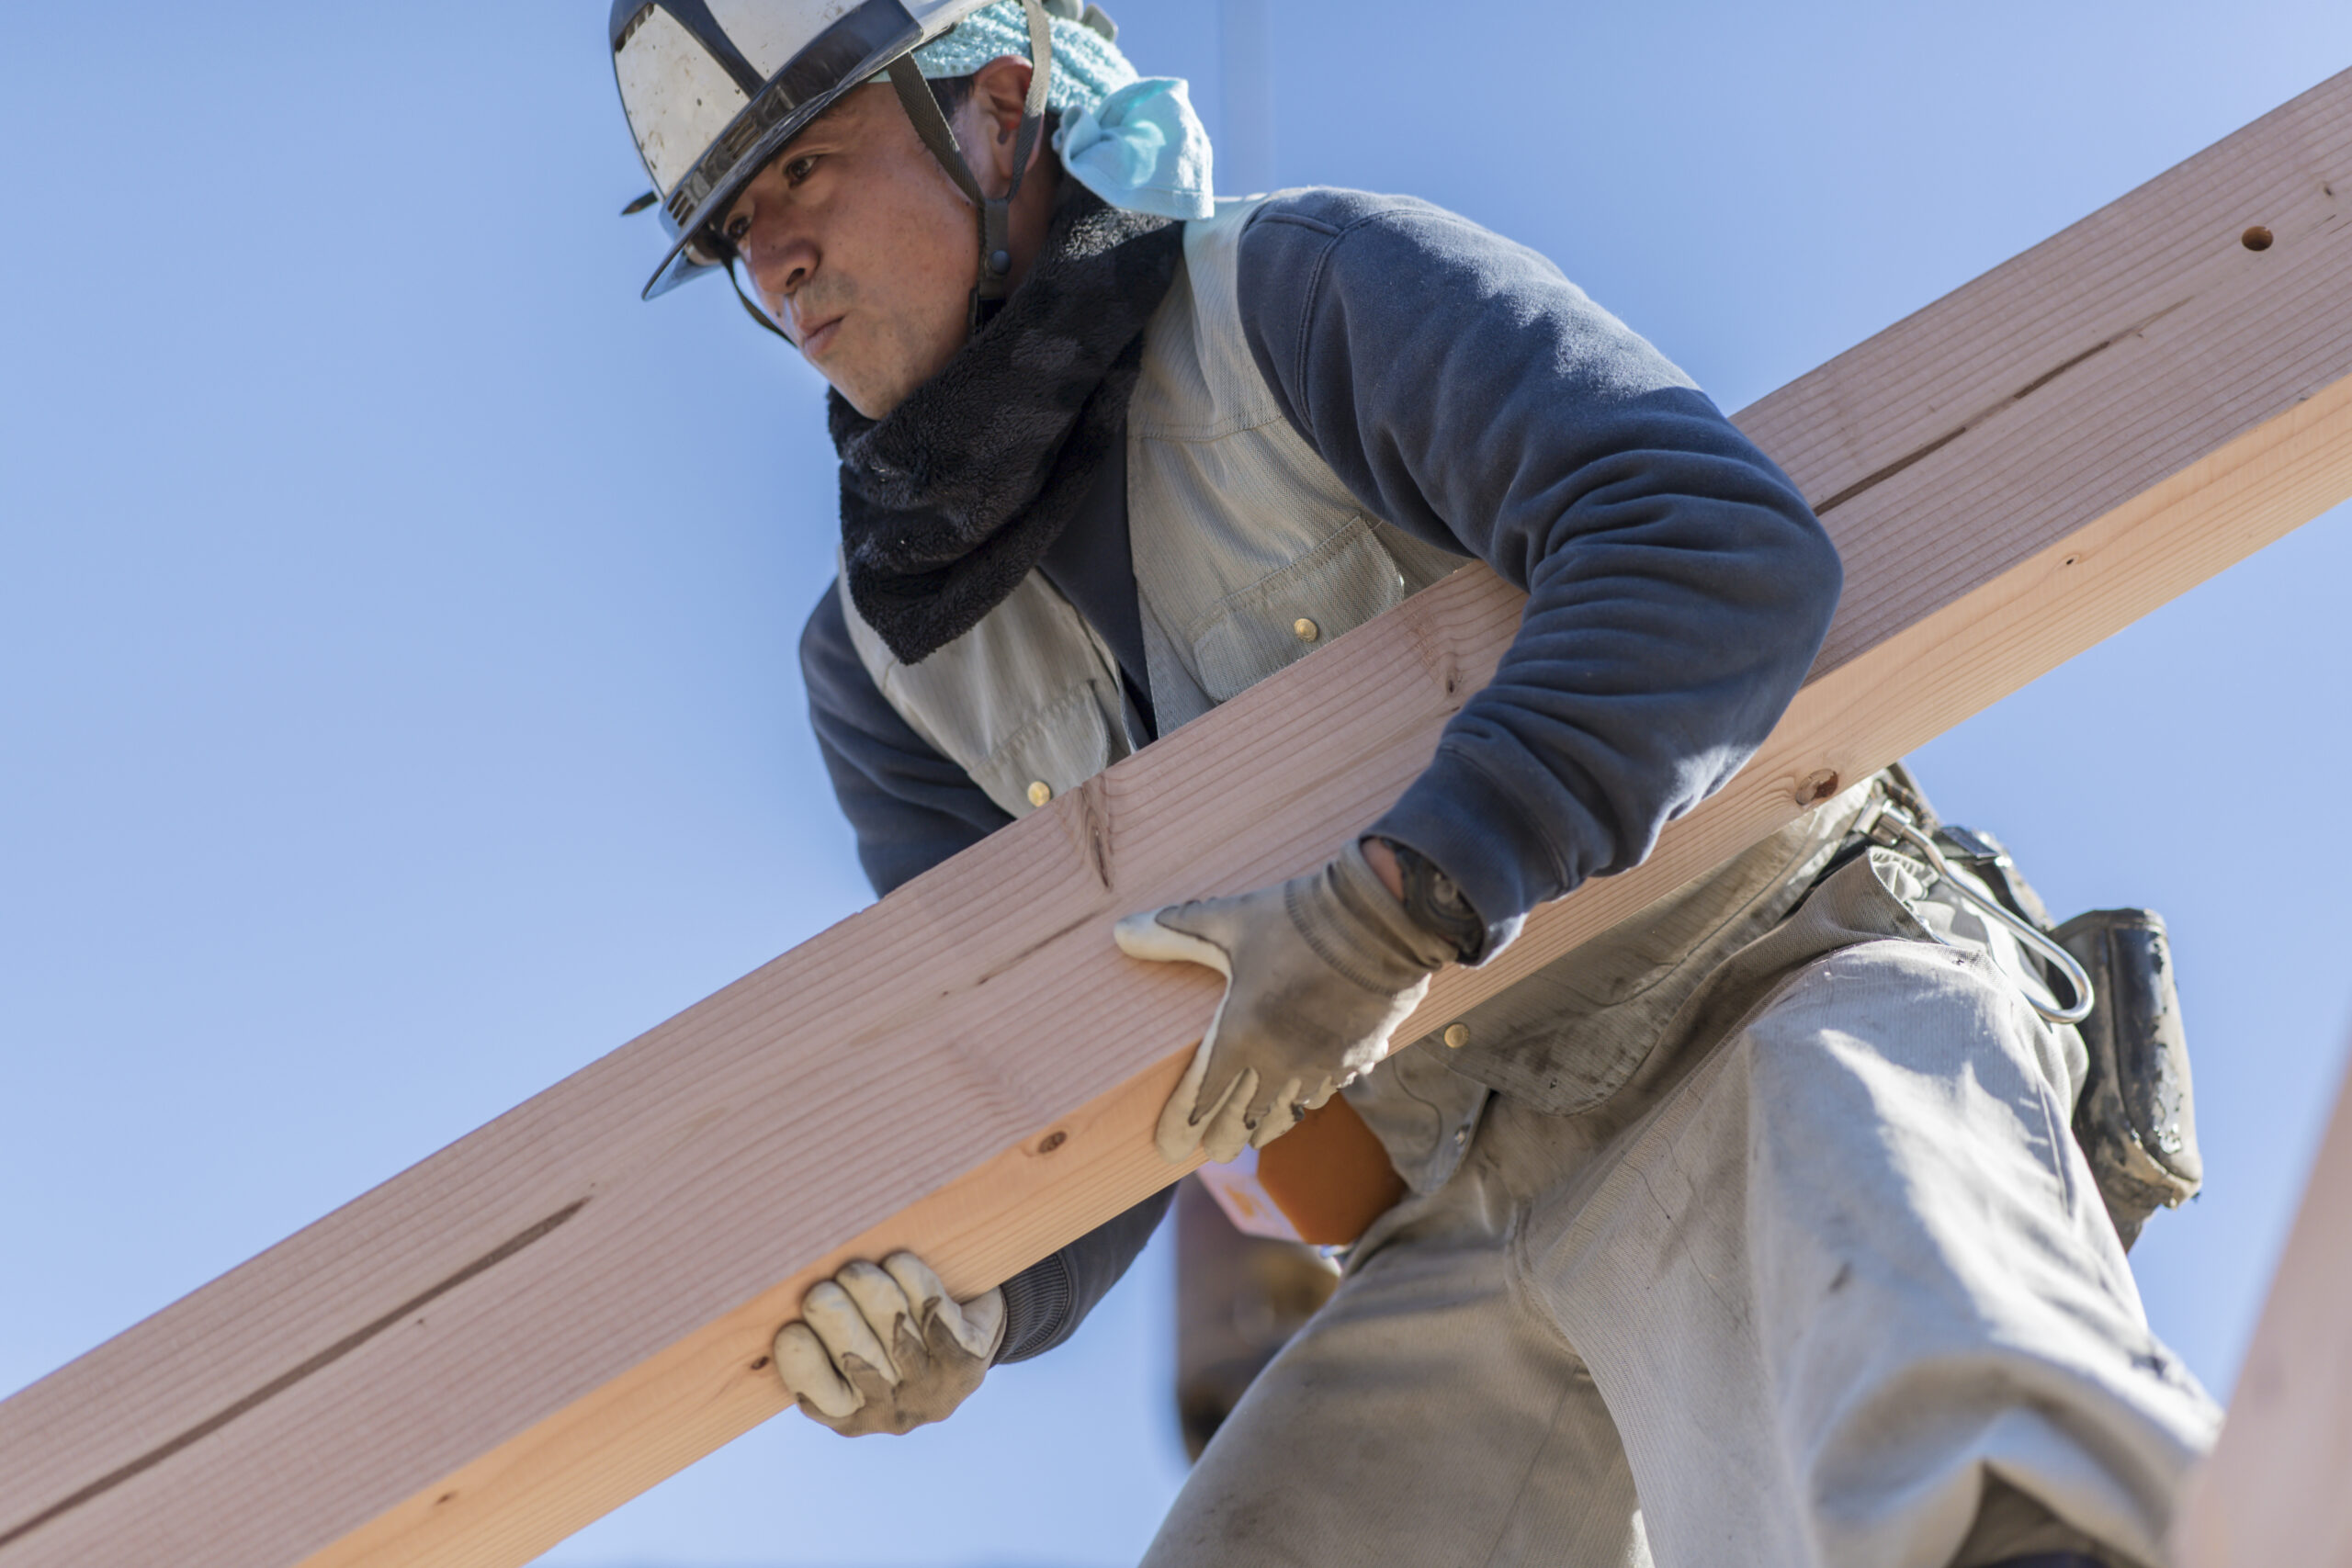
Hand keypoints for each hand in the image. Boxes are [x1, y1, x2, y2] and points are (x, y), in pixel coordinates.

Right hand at [772, 1253, 1004, 1435]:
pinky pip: (936, 1317)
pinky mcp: (965, 1365)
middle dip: (835, 1312)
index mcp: (847, 1415)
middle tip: (826, 1284)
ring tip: (862, 1268)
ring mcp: (930, 1391)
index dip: (803, 1362)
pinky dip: (916, 1283)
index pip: (819, 1396)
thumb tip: (764, 1299)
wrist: (965, 1333)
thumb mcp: (840, 1346)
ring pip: (895, 1329)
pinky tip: (901, 1263)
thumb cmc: (883, 1331)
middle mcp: (890, 1412)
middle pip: (855, 1355)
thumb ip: (811, 1332)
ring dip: (874, 1287)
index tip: (791, 1328)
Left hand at [1114, 840, 1454, 1163]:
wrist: (1382, 921)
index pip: (1199, 1098)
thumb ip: (1171, 933)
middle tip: (1209, 1153)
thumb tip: (1120, 933)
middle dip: (1221, 1140)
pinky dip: (1306, 1102)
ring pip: (1285, 1114)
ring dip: (1263, 1129)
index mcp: (1240, 1035)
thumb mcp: (1227, 920)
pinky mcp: (1357, 1058)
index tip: (1167, 1150)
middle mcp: (1279, 1062)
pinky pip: (1325, 1092)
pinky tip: (1303, 1102)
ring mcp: (1321, 1065)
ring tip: (1250, 1139)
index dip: (1179, 1127)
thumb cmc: (1297, 920)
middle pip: (1241, 1120)